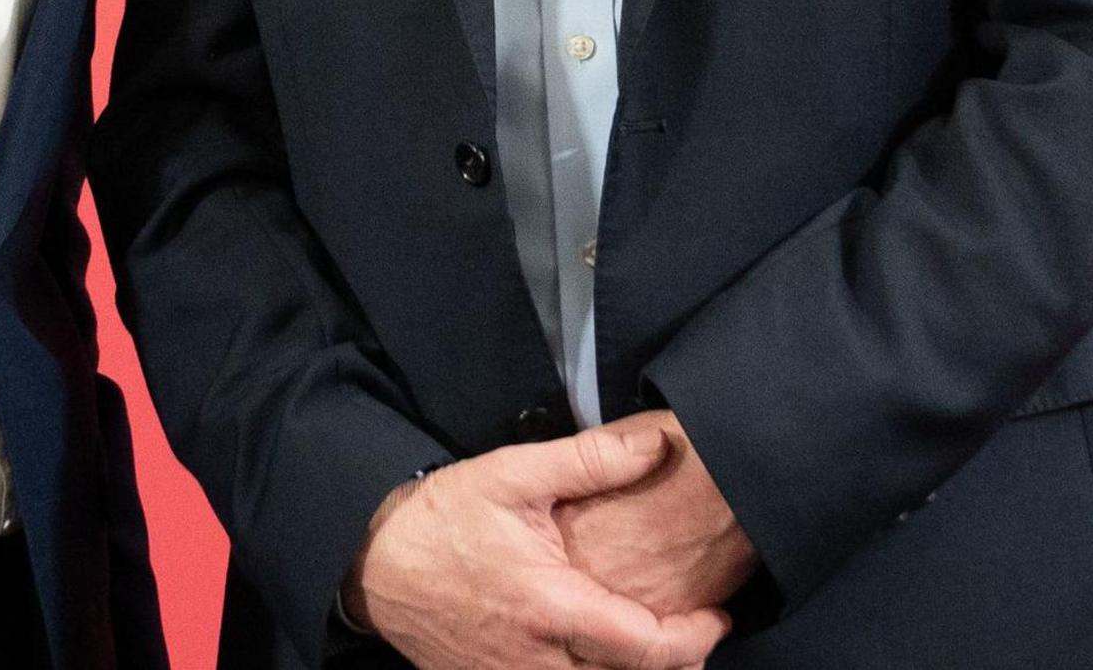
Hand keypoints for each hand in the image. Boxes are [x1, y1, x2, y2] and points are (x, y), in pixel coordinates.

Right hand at [342, 419, 732, 669]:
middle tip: (698, 629)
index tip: (718, 615)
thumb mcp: (514, 474)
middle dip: (678, 664)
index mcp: (551, 608)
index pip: (648, 648)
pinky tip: (603, 657)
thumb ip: (591, 460)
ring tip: (659, 645)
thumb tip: (657, 445)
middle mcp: (537, 661)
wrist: (374, 564)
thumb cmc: (444, 518)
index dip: (696, 638)